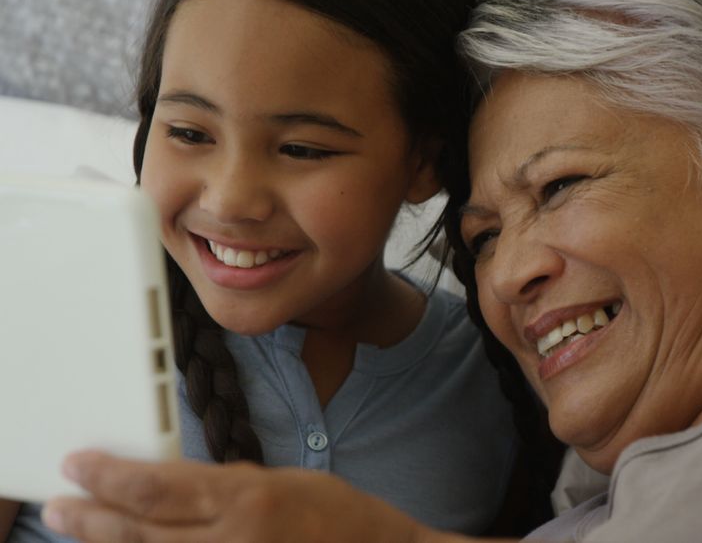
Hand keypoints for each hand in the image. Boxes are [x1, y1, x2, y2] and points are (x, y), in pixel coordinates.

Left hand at [42, 451, 430, 541]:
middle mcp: (234, 540)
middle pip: (139, 530)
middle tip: (59, 503)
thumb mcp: (287, 481)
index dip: (109, 475)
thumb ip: (230, 484)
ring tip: (76, 527)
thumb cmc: (344, 519)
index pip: (157, 487)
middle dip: (91, 515)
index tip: (80, 464)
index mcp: (250, 498)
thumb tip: (176, 485)